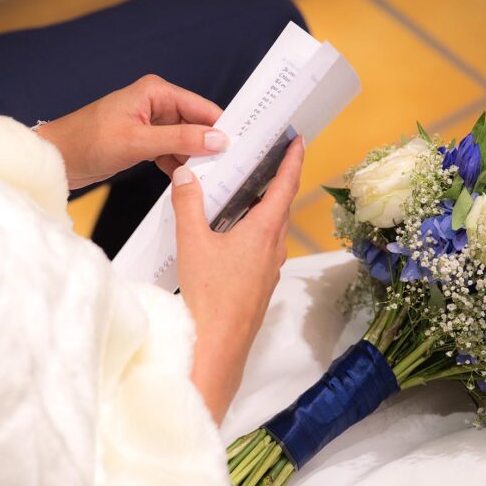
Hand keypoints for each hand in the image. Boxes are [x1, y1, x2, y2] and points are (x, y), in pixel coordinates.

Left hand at [37, 75, 226, 188]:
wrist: (56, 158)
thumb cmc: (88, 142)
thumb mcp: (139, 142)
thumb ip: (180, 141)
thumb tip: (218, 139)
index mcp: (156, 91)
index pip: (202, 107)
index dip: (221, 127)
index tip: (241, 148)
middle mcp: (156, 103)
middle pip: (196, 124)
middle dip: (209, 146)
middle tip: (228, 169)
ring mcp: (150, 123)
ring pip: (185, 141)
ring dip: (193, 159)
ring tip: (208, 179)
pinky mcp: (144, 141)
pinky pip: (171, 152)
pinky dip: (177, 166)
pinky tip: (184, 182)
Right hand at [171, 137, 303, 423]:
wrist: (217, 346)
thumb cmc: (209, 295)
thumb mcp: (192, 242)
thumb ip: (188, 204)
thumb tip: (187, 175)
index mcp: (264, 231)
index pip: (285, 185)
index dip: (293, 160)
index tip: (299, 140)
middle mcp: (274, 248)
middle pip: (280, 205)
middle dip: (275, 181)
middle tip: (265, 159)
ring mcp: (269, 269)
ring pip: (271, 229)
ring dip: (261, 208)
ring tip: (243, 193)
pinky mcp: (260, 285)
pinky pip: (261, 248)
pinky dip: (252, 231)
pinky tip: (231, 234)